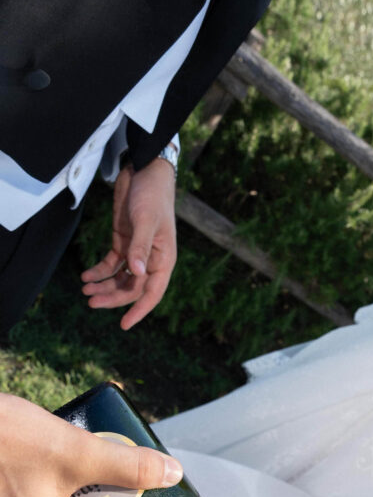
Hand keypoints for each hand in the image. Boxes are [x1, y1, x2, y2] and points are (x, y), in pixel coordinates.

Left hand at [81, 158, 176, 329]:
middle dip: (112, 297)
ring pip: (120, 279)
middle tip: (90, 302)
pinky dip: (99, 272)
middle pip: (132, 288)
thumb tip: (137, 273)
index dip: (138, 310)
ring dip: (103, 287)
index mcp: (163, 260)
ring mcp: (136, 252)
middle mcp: (151, 260)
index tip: (124, 325)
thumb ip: (141, 247)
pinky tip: (86, 275)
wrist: (145, 170)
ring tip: (85, 291)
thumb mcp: (146, 220)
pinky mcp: (123, 242)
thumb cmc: (152, 195)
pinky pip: (111, 264)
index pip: (152, 293)